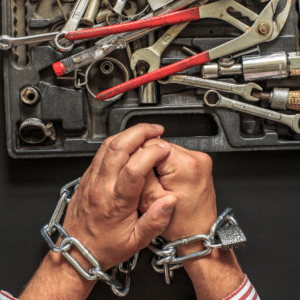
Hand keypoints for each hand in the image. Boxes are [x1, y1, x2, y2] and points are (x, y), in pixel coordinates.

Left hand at [63, 124, 176, 271]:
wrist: (77, 252)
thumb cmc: (105, 247)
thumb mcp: (136, 241)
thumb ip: (155, 221)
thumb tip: (169, 202)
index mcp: (116, 202)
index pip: (134, 168)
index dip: (152, 153)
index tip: (164, 149)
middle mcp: (101, 186)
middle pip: (118, 148)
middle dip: (140, 132)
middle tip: (155, 130)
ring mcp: (91, 180)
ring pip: (107, 146)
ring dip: (127, 134)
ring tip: (143, 132)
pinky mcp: (86, 178)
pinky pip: (100, 152)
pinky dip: (116, 142)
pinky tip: (126, 142)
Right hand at [139, 140, 243, 299]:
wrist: (199, 237)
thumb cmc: (180, 226)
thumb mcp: (150, 200)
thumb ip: (140, 173)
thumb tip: (134, 153)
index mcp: (185, 165)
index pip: (152, 143)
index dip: (138, 155)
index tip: (134, 169)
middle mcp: (197, 159)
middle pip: (161, 145)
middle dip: (149, 159)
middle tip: (147, 180)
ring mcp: (201, 160)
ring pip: (167, 151)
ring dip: (159, 163)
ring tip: (158, 183)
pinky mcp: (201, 164)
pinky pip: (176, 157)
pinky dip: (168, 166)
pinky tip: (167, 182)